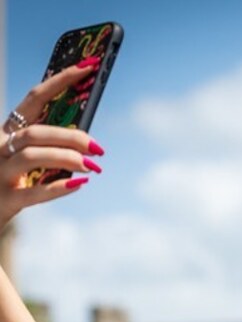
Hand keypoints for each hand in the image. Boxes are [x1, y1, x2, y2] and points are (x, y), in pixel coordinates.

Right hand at [0, 59, 105, 227]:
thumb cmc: (13, 184)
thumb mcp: (28, 161)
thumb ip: (50, 149)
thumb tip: (89, 144)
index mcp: (7, 131)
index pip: (35, 97)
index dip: (61, 81)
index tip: (88, 68)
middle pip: (35, 132)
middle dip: (70, 136)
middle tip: (98, 148)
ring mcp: (0, 172)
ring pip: (32, 156)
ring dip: (66, 159)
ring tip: (92, 167)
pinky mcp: (6, 199)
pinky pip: (34, 192)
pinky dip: (58, 188)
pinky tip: (79, 185)